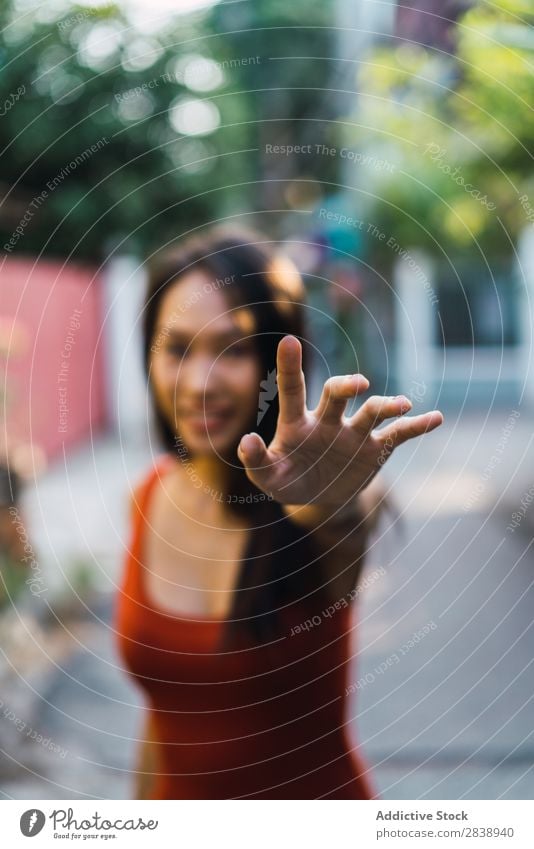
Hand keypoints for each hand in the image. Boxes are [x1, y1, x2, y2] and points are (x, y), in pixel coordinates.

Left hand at [237, 335, 442, 506]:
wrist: (318, 498)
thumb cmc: (286, 480)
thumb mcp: (267, 476)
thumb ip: (255, 460)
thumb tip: (247, 441)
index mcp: (297, 423)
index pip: (292, 388)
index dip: (290, 365)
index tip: (289, 341)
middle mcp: (328, 420)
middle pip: (337, 393)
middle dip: (347, 386)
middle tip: (359, 385)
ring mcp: (354, 433)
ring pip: (372, 411)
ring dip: (387, 405)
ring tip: (401, 406)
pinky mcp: (374, 449)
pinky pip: (399, 434)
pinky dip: (417, 426)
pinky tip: (436, 418)